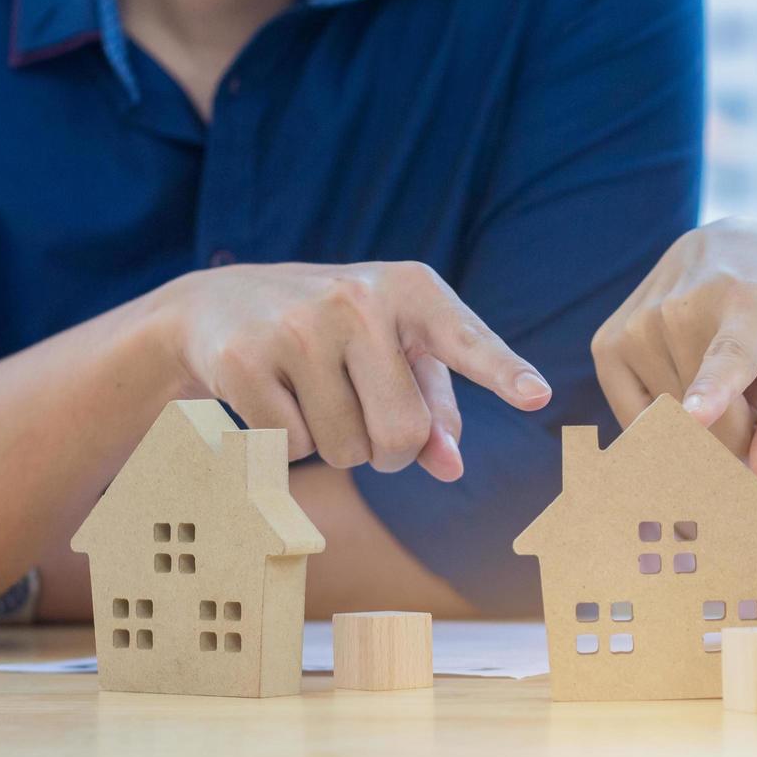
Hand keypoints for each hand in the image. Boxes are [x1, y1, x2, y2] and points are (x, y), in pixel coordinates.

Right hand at [159, 261, 551, 477]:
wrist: (218, 305)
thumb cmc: (336, 337)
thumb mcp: (396, 355)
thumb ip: (436, 409)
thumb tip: (451, 466)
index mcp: (412, 290)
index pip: (465, 341)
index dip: (503, 372)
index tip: (538, 396)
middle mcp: (358, 298)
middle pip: (404, 434)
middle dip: (389, 452)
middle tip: (365, 417)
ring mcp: (298, 325)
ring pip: (347, 450)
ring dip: (336, 446)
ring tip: (312, 394)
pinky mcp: (244, 358)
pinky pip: (292, 448)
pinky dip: (286, 443)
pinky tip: (272, 395)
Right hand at [591, 217, 756, 484]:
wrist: (734, 245)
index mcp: (748, 305)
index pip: (728, 354)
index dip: (711, 389)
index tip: (695, 414)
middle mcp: (681, 309)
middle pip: (709, 425)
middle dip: (737, 437)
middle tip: (753, 401)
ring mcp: (637, 326)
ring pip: (673, 429)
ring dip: (703, 426)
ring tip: (719, 378)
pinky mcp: (607, 345)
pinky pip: (638, 423)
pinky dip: (666, 424)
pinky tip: (684, 386)